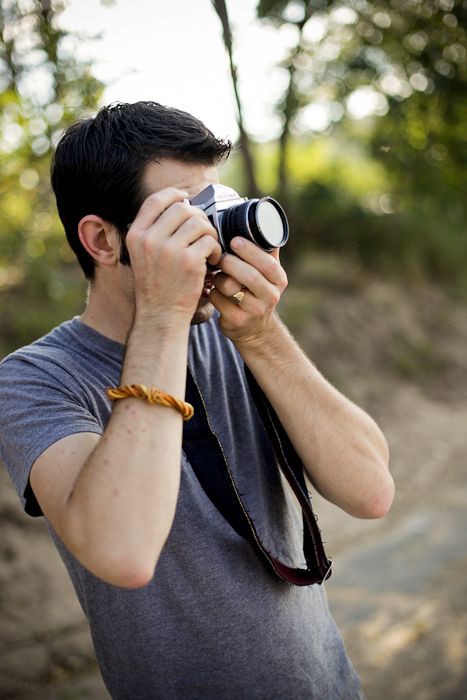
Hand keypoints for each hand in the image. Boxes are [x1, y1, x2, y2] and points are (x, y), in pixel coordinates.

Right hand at [125, 188, 221, 321]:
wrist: (161, 314)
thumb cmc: (156, 285)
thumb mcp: (142, 254)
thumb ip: (154, 230)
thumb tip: (178, 205)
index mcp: (136, 235)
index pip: (155, 201)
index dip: (174, 194)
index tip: (185, 199)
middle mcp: (150, 240)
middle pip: (182, 209)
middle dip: (197, 218)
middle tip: (202, 233)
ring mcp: (169, 250)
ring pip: (199, 223)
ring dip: (209, 233)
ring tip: (208, 249)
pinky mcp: (189, 261)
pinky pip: (210, 241)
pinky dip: (215, 250)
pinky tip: (211, 261)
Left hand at [209, 237, 287, 347]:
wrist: (255, 329)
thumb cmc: (256, 292)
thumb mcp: (267, 273)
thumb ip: (264, 250)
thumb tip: (256, 216)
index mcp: (279, 279)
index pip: (268, 263)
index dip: (251, 251)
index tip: (234, 240)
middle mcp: (271, 296)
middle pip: (251, 277)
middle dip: (232, 263)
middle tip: (220, 255)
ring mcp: (255, 311)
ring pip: (232, 288)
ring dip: (219, 277)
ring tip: (215, 273)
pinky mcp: (238, 321)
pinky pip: (218, 301)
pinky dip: (212, 292)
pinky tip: (211, 288)